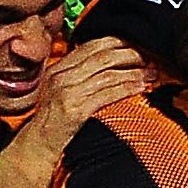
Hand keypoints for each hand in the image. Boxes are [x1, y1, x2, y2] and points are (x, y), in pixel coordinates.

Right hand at [0, 38, 149, 187]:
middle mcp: (62, 76)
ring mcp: (68, 92)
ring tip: (151, 73)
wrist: (36, 145)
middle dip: (130, 54)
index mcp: (59, 68)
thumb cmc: (51, 121)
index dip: (117, 42)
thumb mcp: (59, 91)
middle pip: (103, 56)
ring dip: (134, 72)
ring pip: (108, 74)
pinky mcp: (77, 110)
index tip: (135, 44)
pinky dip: (128, 88)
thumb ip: (78, 76)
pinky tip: (141, 88)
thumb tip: (107, 65)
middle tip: (148, 56)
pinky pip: (108, 94)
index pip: (91, 45)